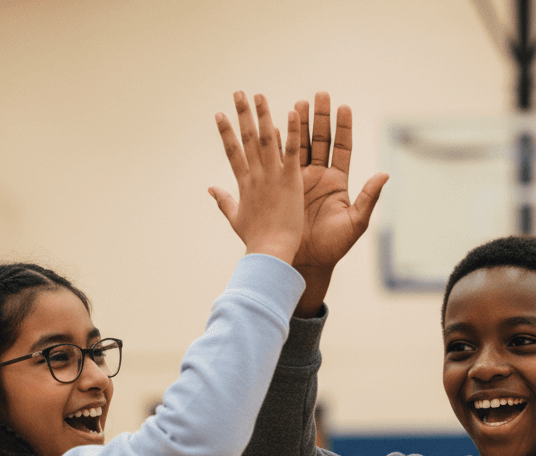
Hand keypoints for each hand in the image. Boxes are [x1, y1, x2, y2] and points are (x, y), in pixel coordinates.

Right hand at [209, 92, 303, 263]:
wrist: (269, 252)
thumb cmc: (255, 242)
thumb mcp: (236, 219)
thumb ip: (224, 201)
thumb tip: (210, 189)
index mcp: (244, 184)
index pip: (232, 152)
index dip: (225, 132)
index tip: (218, 114)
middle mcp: (256, 176)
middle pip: (246, 139)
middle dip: (242, 114)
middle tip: (238, 92)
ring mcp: (272, 177)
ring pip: (266, 139)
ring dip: (263, 115)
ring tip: (258, 94)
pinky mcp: (290, 181)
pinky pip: (292, 152)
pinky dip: (292, 132)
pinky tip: (293, 112)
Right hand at [290, 92, 388, 315]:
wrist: (307, 260)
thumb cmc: (334, 246)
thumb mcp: (356, 222)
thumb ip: (369, 198)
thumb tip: (385, 173)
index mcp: (339, 183)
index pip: (342, 148)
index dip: (343, 128)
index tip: (344, 107)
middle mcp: (320, 177)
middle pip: (321, 140)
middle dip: (321, 117)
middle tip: (320, 94)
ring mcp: (301, 180)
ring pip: (301, 145)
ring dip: (299, 124)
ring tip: (299, 103)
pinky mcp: (284, 186)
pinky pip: (281, 160)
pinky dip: (279, 142)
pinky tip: (276, 124)